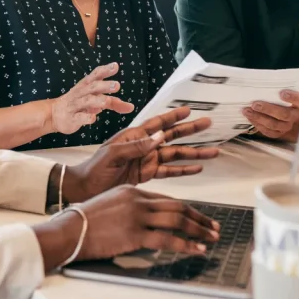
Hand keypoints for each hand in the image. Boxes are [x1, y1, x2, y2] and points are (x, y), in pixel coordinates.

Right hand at [34, 185, 221, 269]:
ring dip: (198, 230)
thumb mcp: (110, 204)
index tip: (199, 218)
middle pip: (177, 207)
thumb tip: (149, 220)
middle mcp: (137, 200)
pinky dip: (186, 244)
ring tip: (211, 238)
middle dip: (199, 218)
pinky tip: (196, 249)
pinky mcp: (135, 234)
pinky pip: (167, 239)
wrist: (70, 230)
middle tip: (213, 227)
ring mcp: (137, 216)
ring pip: (177, 220)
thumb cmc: (85, 221)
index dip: (187, 209)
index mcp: (132, 190)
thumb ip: (131, 207)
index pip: (167, 199)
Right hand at [47, 63, 134, 135]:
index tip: (115, 66)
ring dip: (97, 100)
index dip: (105, 70)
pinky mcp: (72, 118)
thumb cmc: (79, 104)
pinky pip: (79, 117)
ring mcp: (76, 105)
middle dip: (104, 85)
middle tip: (117, 85)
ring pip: (86, 101)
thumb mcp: (96, 100)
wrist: (54, 114)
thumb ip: (115, 103)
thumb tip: (131, 107)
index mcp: (87, 85)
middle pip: (93, 87)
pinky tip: (93, 117)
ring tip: (106, 102)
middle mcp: (81, 93)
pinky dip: (86, 117)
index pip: (96, 75)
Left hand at [66, 107, 219, 197]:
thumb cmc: (93, 169)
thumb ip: (136, 147)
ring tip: (213, 151)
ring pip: (175, 155)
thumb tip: (159, 137)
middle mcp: (142, 147)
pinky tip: (197, 168)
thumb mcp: (112, 155)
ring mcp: (146, 161)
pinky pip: (169, 171)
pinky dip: (184, 170)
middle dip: (191, 131)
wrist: (85, 189)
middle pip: (172, 136)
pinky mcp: (147, 175)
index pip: (157, 123)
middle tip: (208, 124)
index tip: (189, 110)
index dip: (174, 116)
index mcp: (133, 136)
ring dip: (194, 153)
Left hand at [241, 90, 298, 138]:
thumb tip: (261, 84)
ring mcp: (287, 126)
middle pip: (284, 114)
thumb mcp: (287, 93)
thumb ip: (278, 90)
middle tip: (255, 104)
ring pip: (274, 124)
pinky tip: (250, 117)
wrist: (294, 120)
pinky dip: (257, 124)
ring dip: (258, 117)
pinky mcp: (278, 133)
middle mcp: (294, 116)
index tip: (282, 93)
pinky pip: (268, 131)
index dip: (292, 97)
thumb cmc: (286, 102)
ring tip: (247, 111)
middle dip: (268, 109)